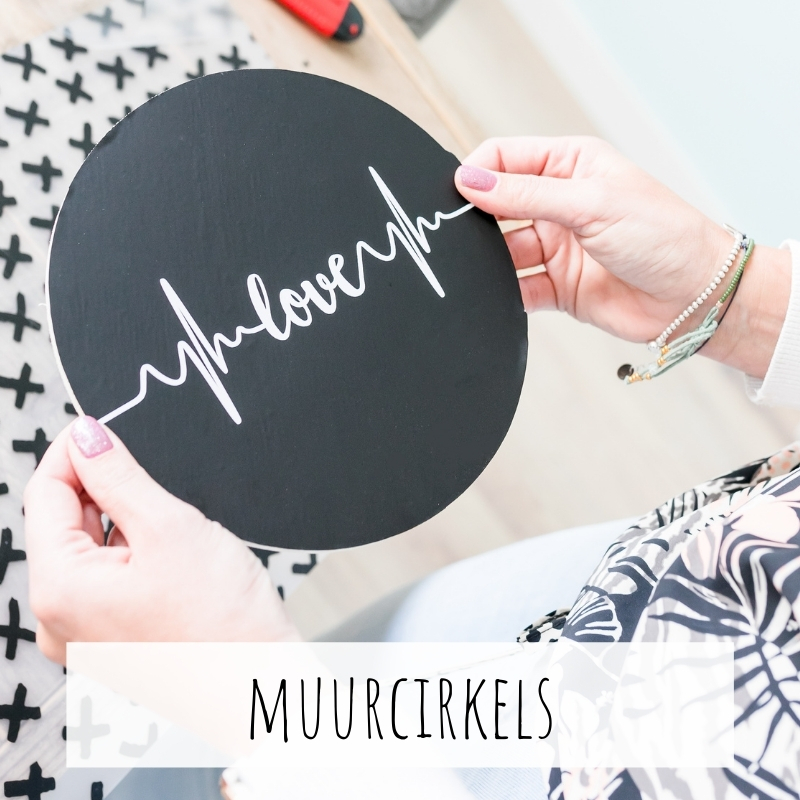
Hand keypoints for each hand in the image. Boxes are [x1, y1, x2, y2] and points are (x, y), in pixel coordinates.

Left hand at [24, 416, 298, 664]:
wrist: (261, 681)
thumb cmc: (223, 624)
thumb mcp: (170, 527)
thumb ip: (119, 475)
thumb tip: (87, 438)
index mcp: (59, 590)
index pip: (45, 494)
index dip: (74, 451)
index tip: (101, 426)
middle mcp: (60, 620)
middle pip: (64, 523)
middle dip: (101, 487)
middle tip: (145, 466)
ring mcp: (84, 636)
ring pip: (89, 550)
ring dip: (120, 520)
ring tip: (169, 522)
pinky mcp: (112, 641)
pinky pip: (107, 579)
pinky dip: (131, 553)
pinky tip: (169, 553)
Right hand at [455, 136, 789, 377]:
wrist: (696, 296)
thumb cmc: (665, 235)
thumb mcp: (591, 202)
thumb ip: (527, 194)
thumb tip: (472, 181)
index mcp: (570, 166)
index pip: (505, 158)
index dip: (477, 173)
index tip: (458, 193)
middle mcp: (559, 205)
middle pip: (497, 206)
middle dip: (478, 219)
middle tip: (461, 234)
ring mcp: (556, 247)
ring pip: (502, 251)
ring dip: (492, 260)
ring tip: (491, 266)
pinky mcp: (556, 287)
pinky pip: (517, 288)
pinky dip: (504, 293)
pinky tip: (501, 294)